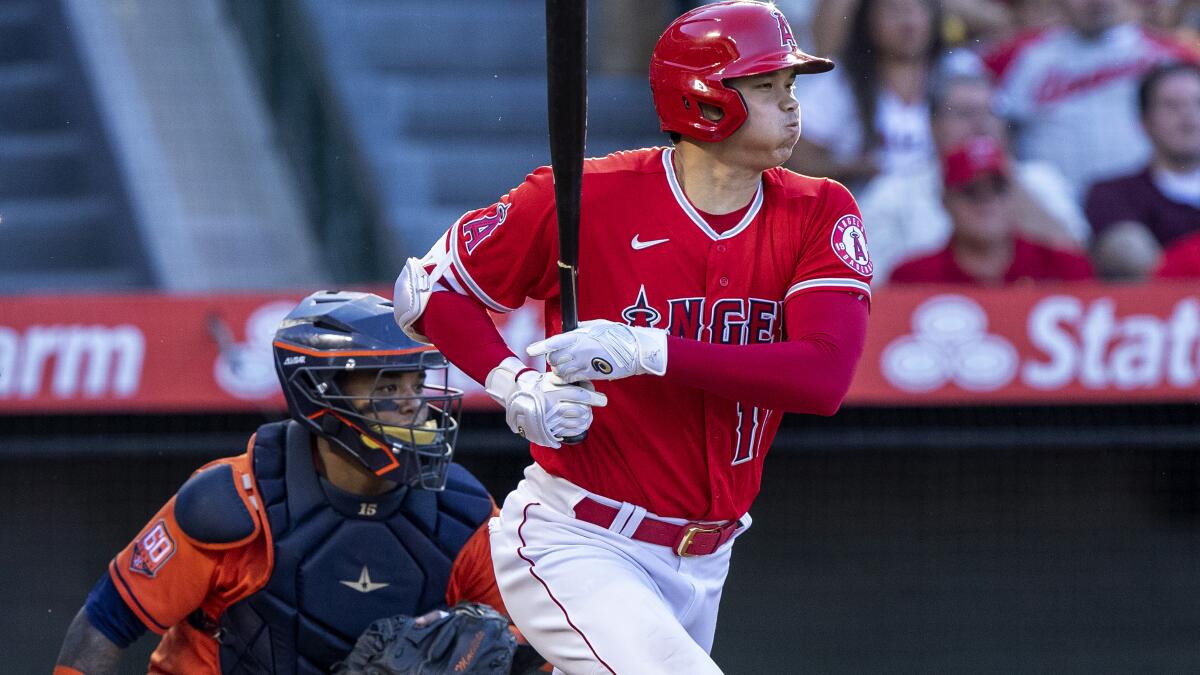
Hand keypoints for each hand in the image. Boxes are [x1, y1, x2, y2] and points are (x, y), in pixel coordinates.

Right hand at [485, 357, 606, 447]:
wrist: (518, 397)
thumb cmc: (541, 384)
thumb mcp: (553, 378)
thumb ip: (570, 381)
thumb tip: (591, 388)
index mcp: (553, 391)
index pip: (579, 395)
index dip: (594, 398)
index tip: (603, 400)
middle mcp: (551, 406)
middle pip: (581, 411)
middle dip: (590, 409)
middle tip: (593, 406)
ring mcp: (549, 420)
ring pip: (577, 423)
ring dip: (586, 419)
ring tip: (587, 415)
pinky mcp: (548, 430)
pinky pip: (570, 432)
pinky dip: (579, 429)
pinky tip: (580, 424)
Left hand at [526, 319, 666, 382]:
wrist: (636, 351)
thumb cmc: (618, 335)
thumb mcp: (597, 326)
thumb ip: (581, 328)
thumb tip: (570, 328)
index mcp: (580, 336)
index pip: (554, 342)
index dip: (540, 347)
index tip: (530, 350)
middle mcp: (580, 350)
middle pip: (554, 359)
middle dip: (553, 360)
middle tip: (559, 359)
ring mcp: (585, 364)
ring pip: (561, 371)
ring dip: (560, 371)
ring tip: (567, 367)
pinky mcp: (592, 375)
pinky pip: (572, 379)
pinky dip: (568, 379)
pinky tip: (573, 376)